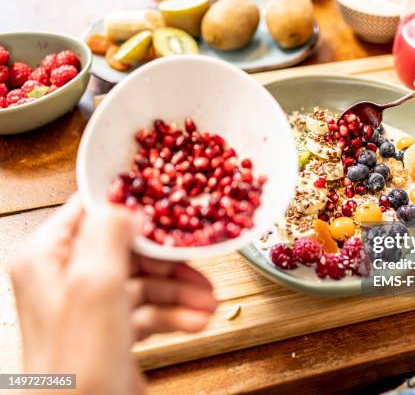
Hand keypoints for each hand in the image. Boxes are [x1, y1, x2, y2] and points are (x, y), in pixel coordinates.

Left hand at [9, 196, 216, 393]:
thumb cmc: (78, 368)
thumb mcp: (95, 286)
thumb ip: (109, 234)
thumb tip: (127, 203)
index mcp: (48, 258)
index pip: (93, 211)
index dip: (134, 206)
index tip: (170, 205)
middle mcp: (67, 278)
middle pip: (130, 249)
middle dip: (170, 262)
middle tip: (200, 265)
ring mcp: (91, 306)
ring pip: (145, 282)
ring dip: (181, 290)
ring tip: (210, 302)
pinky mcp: (111, 331)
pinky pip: (149, 311)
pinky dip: (175, 314)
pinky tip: (197, 321)